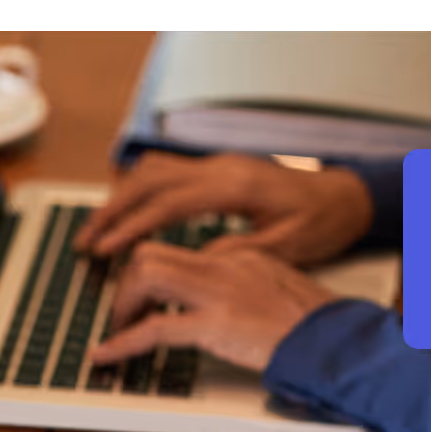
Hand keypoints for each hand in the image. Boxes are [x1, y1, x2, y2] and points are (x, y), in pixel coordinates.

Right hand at [75, 151, 373, 264]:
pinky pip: (165, 175)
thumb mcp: (285, 248)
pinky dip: (138, 194)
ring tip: (96, 234)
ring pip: (151, 172)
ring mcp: (216, 166)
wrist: (345, 198)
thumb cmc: (321, 224)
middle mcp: (220, 169)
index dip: (132, 229)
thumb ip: (238, 254)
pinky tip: (124, 219)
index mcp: (235, 187)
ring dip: (119, 201)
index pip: (168, 205)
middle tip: (85, 245)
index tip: (105, 253)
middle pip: (148, 180)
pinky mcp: (215, 173)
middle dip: (111, 212)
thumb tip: (196, 265)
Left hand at [89, 243, 335, 372]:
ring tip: (118, 331)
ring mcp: (219, 292)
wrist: (335, 340)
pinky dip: (122, 343)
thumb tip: (207, 305)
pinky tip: (106, 356)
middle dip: (125, 287)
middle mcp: (224, 264)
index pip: (176, 255)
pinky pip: (154, 329)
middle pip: (150, 255)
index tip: (139, 302)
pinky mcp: (216, 324)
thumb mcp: (274, 292)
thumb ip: (240, 289)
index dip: (147, 279)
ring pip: (145, 276)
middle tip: (121, 316)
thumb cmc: (313, 325)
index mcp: (238, 255)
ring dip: (122, 306)